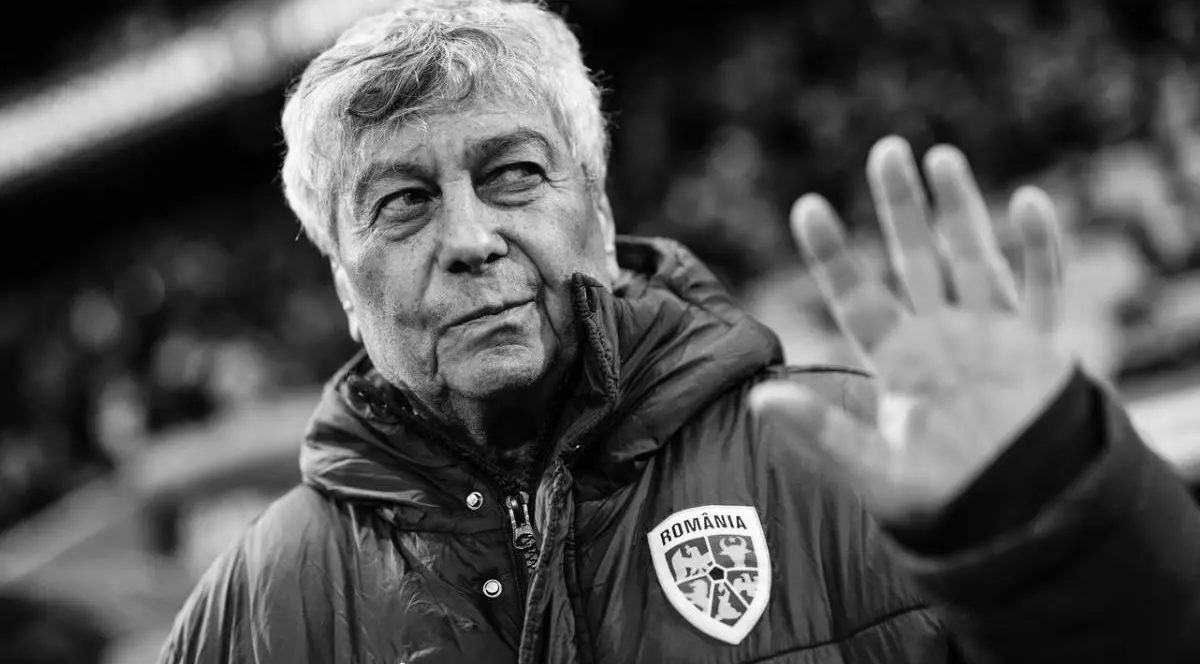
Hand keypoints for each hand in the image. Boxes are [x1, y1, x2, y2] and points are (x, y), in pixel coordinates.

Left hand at [750, 136, 1074, 526]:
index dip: (833, 253)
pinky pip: (1042, 289)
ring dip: (960, 209)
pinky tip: (1026, 202)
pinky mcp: (1041, 352)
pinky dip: (1038, 249)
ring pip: (974, 257)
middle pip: (916, 258)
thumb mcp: (873, 471)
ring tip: (938, 156)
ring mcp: (992, 338)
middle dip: (900, 206)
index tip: (806, 206)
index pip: (857, 295)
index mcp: (897, 361)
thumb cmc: (939, 503)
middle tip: (885, 150)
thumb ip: (821, 432)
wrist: (1013, 526)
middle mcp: (940, 338)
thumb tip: (759, 400)